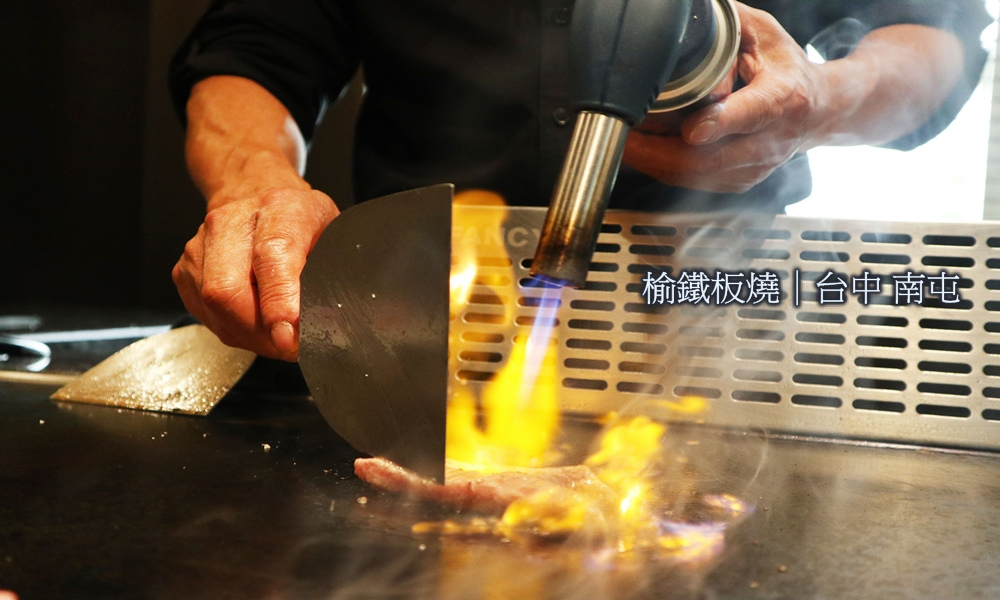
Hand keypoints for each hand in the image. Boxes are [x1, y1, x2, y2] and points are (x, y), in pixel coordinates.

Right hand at [172, 188, 338, 360]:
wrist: (256, 197)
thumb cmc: (300, 222)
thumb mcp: (332, 236)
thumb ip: (330, 274)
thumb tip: (327, 320)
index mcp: (279, 209)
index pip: (271, 256)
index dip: (278, 301)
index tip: (289, 335)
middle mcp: (231, 223)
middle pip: (228, 289)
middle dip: (260, 332)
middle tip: (290, 346)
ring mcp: (200, 245)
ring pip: (214, 308)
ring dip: (249, 336)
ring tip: (277, 337)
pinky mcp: (184, 270)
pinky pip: (205, 315)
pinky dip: (234, 331)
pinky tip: (255, 325)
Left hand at [624, 3, 830, 192]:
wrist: (819, 111)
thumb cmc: (786, 69)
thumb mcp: (764, 33)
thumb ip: (728, 24)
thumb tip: (689, 13)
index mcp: (782, 99)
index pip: (751, 114)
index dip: (720, 123)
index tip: (692, 129)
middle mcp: (770, 141)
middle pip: (710, 159)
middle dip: (659, 151)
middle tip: (626, 132)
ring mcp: (755, 168)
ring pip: (696, 176)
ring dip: (654, 160)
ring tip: (628, 139)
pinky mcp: (739, 182)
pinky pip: (693, 181)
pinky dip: (664, 166)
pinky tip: (648, 150)